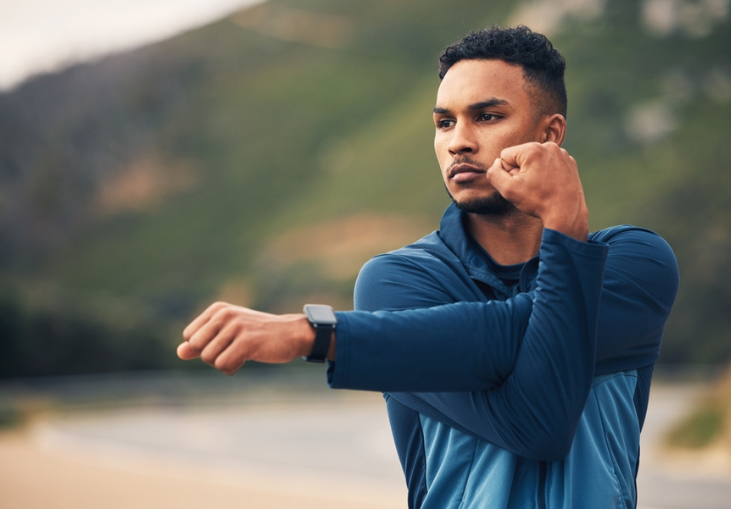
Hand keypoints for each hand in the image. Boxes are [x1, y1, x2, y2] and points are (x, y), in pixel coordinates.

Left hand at [177, 302, 314, 374]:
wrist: (291, 333)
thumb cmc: (258, 335)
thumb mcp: (228, 334)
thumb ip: (202, 343)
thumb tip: (180, 352)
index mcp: (218, 309)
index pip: (190, 336)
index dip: (204, 347)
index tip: (224, 343)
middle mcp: (225, 314)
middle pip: (197, 347)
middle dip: (211, 357)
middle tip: (232, 351)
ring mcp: (236, 326)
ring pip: (209, 358)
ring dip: (224, 363)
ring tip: (242, 354)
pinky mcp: (247, 341)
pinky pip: (223, 364)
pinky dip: (232, 368)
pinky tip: (246, 359)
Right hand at [487, 142, 587, 240]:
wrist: (567, 213)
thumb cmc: (538, 202)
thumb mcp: (508, 190)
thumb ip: (494, 174)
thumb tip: (497, 163)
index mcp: (533, 148)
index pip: (505, 156)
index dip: (508, 172)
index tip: (520, 184)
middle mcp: (549, 146)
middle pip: (521, 156)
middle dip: (521, 171)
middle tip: (531, 188)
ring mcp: (562, 153)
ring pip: (535, 160)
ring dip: (533, 172)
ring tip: (541, 187)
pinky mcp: (569, 162)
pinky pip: (549, 163)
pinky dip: (546, 173)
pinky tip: (550, 186)